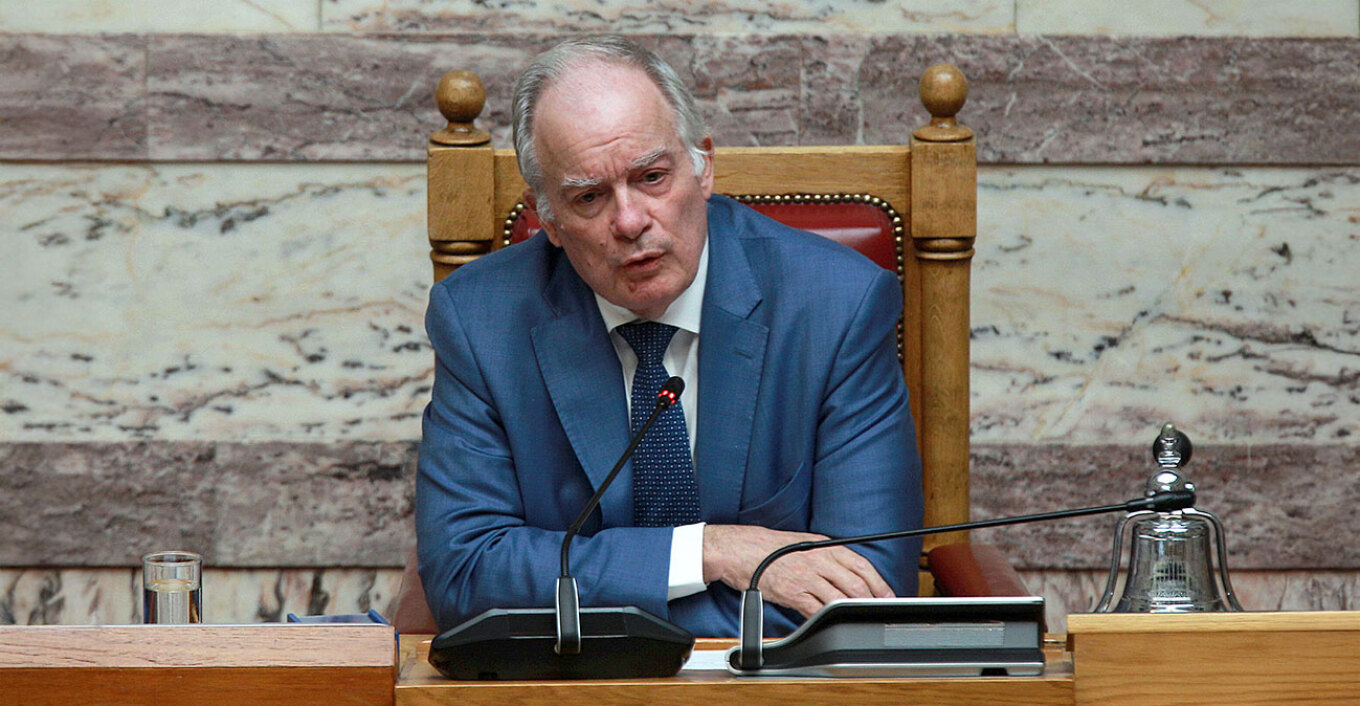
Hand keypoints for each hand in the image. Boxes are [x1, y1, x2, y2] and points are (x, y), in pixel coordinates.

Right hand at [702, 524, 893, 617]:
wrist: (740, 550)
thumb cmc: (770, 547)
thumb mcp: (805, 542)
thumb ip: (827, 556)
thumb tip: (849, 572)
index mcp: (825, 546)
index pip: (862, 564)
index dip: (879, 582)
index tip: (888, 595)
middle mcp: (818, 560)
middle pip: (856, 583)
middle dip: (872, 600)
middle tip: (880, 611)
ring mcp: (806, 577)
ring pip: (840, 598)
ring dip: (853, 611)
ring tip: (861, 619)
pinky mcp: (793, 593)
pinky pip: (816, 610)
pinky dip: (828, 619)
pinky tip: (834, 623)